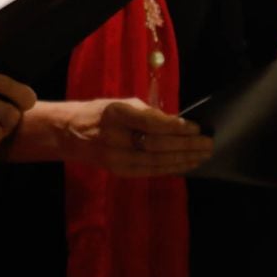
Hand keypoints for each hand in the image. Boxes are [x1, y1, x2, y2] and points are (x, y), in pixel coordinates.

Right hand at [50, 98, 212, 176]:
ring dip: (184, 159)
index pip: (150, 122)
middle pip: (157, 145)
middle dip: (186, 145)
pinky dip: (171, 167)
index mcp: (114, 114)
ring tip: (202, 155)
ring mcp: (116, 158)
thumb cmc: (98, 113)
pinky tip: (186, 164)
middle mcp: (114, 137)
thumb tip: (177, 123)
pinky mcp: (120, 172)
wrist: (69, 134)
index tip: (195, 126)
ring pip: (157, 162)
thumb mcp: (120, 104)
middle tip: (207, 143)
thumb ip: (147, 113)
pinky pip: (151, 171)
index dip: (175, 126)